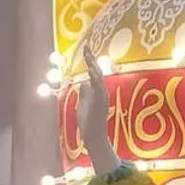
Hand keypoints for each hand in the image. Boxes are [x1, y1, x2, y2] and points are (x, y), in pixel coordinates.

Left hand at [77, 51, 119, 175]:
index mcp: (96, 91)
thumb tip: (83, 84)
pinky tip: (90, 70)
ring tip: (88, 55)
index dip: (89, 61)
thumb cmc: (88, 123)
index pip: (93, 72)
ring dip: (93, 66)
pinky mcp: (100, 103)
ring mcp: (101, 97)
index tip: (85, 49)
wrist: (93, 137)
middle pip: (97, 72)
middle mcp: (101, 92)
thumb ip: (84, 94)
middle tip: (86, 47)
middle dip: (91, 59)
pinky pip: (98, 88)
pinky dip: (95, 78)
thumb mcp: (83, 105)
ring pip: (98, 78)